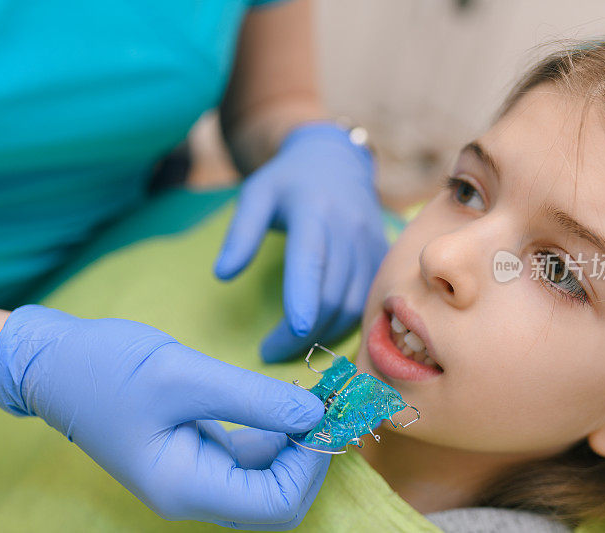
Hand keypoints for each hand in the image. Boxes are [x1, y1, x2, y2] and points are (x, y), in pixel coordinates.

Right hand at [0, 304, 329, 528]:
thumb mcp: (184, 375)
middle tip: (328, 405)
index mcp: (185, 487)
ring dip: (296, 443)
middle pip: (276, 499)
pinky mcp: (197, 452)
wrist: (56, 363)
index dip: (311, 465)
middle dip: (309, 456)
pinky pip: (250, 457)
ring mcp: (195, 475)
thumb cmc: (107, 367)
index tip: (325, 414)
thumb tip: (315, 415)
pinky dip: (275, 433)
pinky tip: (284, 402)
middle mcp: (193, 493)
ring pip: (267, 479)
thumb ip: (254, 399)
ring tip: (314, 398)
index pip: (276, 505)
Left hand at [214, 122, 387, 361]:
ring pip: (354, 305)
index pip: (311, 260)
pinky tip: (323, 333)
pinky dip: (347, 323)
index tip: (293, 330)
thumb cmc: (289, 181)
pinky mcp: (382, 256)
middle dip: (303, 333)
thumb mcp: (256, 194)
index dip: (304, 297)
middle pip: (332, 294)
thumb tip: (222, 275)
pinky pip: (370, 300)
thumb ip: (240, 234)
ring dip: (324, 334)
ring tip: (292, 346)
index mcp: (315, 211)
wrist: (337, 160)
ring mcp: (371, 244)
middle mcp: (350, 229)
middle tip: (270, 352)